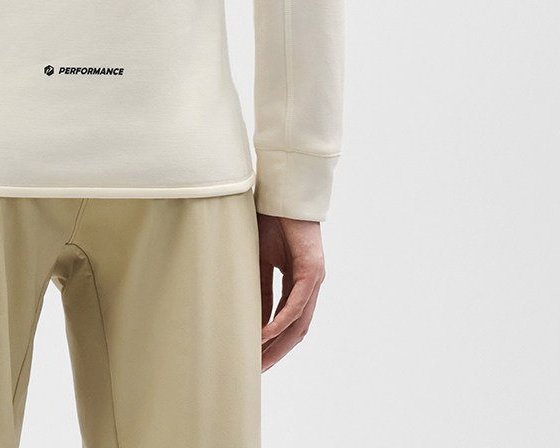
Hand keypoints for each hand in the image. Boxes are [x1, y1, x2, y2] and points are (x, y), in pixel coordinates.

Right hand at [257, 212, 325, 370]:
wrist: (282, 188)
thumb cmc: (270, 216)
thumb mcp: (259, 257)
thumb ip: (258, 284)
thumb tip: (245, 312)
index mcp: (298, 279)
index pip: (287, 319)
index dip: (272, 340)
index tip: (255, 357)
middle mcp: (310, 283)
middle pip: (295, 329)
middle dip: (276, 351)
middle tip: (256, 370)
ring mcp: (314, 278)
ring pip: (298, 322)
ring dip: (279, 344)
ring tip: (260, 360)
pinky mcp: (312, 270)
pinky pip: (296, 304)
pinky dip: (281, 321)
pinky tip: (266, 334)